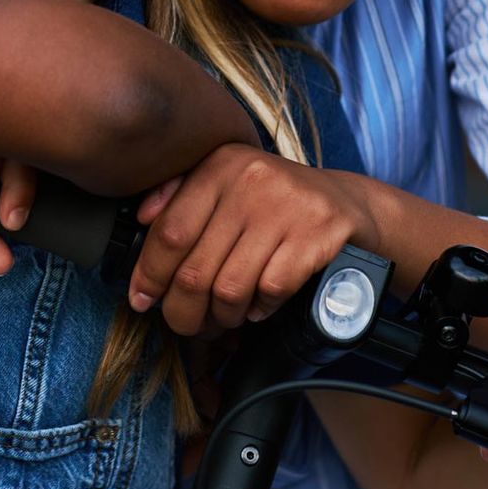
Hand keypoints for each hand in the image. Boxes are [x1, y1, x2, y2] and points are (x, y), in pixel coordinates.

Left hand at [126, 143, 375, 336]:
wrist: (346, 201)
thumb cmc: (272, 201)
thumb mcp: (227, 182)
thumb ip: (180, 194)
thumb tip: (141, 218)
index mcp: (221, 165)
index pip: (170, 231)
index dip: (150, 274)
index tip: (142, 299)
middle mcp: (251, 180)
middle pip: (196, 269)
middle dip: (183, 310)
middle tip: (184, 323)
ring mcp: (287, 207)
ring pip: (230, 288)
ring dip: (222, 316)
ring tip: (223, 317)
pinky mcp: (318, 235)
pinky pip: (270, 291)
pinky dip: (259, 308)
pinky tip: (258, 306)